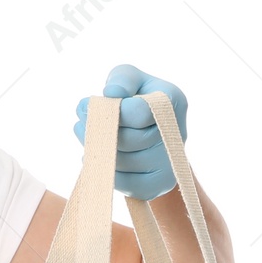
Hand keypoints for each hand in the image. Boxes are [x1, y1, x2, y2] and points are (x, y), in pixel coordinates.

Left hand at [74, 63, 187, 199]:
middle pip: (128, 140)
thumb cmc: (135, 98)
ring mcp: (171, 163)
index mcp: (173, 102)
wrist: (150, 130)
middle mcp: (178, 134)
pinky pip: (124, 182)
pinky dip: (106, 170)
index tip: (94, 103)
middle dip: (99, 130)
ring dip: (97, 149)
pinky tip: (100, 156)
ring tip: (89, 136)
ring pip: (122, 162)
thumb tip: (112, 93)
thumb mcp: (129, 77)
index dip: (112, 110)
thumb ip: (122, 78)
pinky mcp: (159, 184)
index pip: (138, 112)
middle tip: (83, 119)